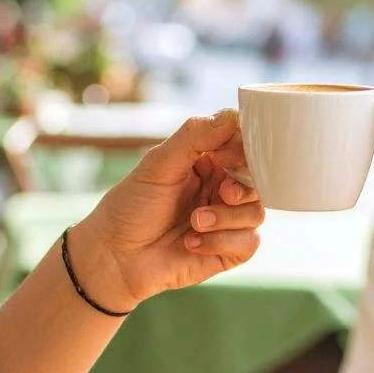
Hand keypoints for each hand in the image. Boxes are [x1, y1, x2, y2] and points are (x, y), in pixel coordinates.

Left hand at [70, 110, 263, 310]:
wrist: (114, 258)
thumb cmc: (130, 207)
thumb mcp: (159, 163)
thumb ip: (195, 136)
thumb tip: (234, 115)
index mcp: (207, 162)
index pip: (243, 146)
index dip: (245, 151)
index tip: (226, 158)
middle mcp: (221, 189)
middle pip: (259, 180)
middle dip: (243, 188)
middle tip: (223, 194)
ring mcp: (227, 221)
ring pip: (257, 212)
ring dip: (226, 218)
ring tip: (194, 223)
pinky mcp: (228, 251)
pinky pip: (248, 242)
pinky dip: (221, 242)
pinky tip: (191, 243)